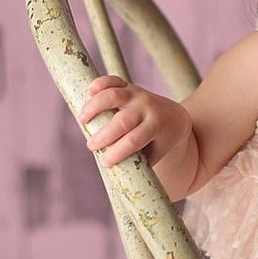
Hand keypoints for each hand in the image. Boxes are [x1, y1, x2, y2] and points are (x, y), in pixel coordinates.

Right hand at [75, 76, 190, 169]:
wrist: (175, 118)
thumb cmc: (160, 142)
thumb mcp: (156, 153)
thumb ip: (137, 161)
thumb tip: (116, 178)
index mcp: (157, 125)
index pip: (135, 139)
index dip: (118, 151)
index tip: (105, 162)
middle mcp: (147, 107)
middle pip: (123, 121)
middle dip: (105, 135)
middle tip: (92, 146)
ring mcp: (137, 94)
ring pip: (114, 95)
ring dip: (96, 106)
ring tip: (82, 120)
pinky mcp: (128, 86)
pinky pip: (113, 80)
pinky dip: (100, 84)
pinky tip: (88, 93)